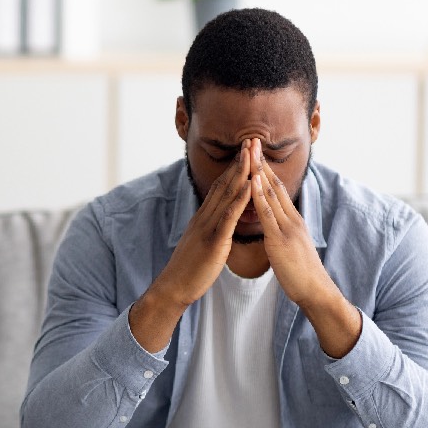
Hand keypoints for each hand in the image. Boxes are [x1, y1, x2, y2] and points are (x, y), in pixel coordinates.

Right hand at [131, 141, 252, 351]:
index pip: (220, 187)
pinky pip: (228, 216)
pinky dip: (240, 199)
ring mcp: (208, 227)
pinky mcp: (213, 241)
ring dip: (241, 173)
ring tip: (253, 154)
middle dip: (239, 162)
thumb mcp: (199, 243)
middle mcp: (205, 217)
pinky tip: (250, 186)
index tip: (246, 152)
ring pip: (227, 195)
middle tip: (252, 140)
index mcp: (203, 218)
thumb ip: (209, 229)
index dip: (234, 168)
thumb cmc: (189, 270)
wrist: (174, 287)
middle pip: (224, 183)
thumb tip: (218, 222)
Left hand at [249, 138, 360, 356]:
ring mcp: (287, 227)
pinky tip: (251, 182)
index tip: (254, 153)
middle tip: (250, 140)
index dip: (265, 169)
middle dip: (261, 162)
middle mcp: (291, 218)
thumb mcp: (291, 246)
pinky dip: (258, 196)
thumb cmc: (301, 273)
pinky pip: (268, 213)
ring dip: (259, 172)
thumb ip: (282, 232)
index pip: (277, 189)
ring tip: (248, 152)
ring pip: (271, 194)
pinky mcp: (280, 239)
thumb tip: (274, 226)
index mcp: (292, 220)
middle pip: (274, 184)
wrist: (315, 291)